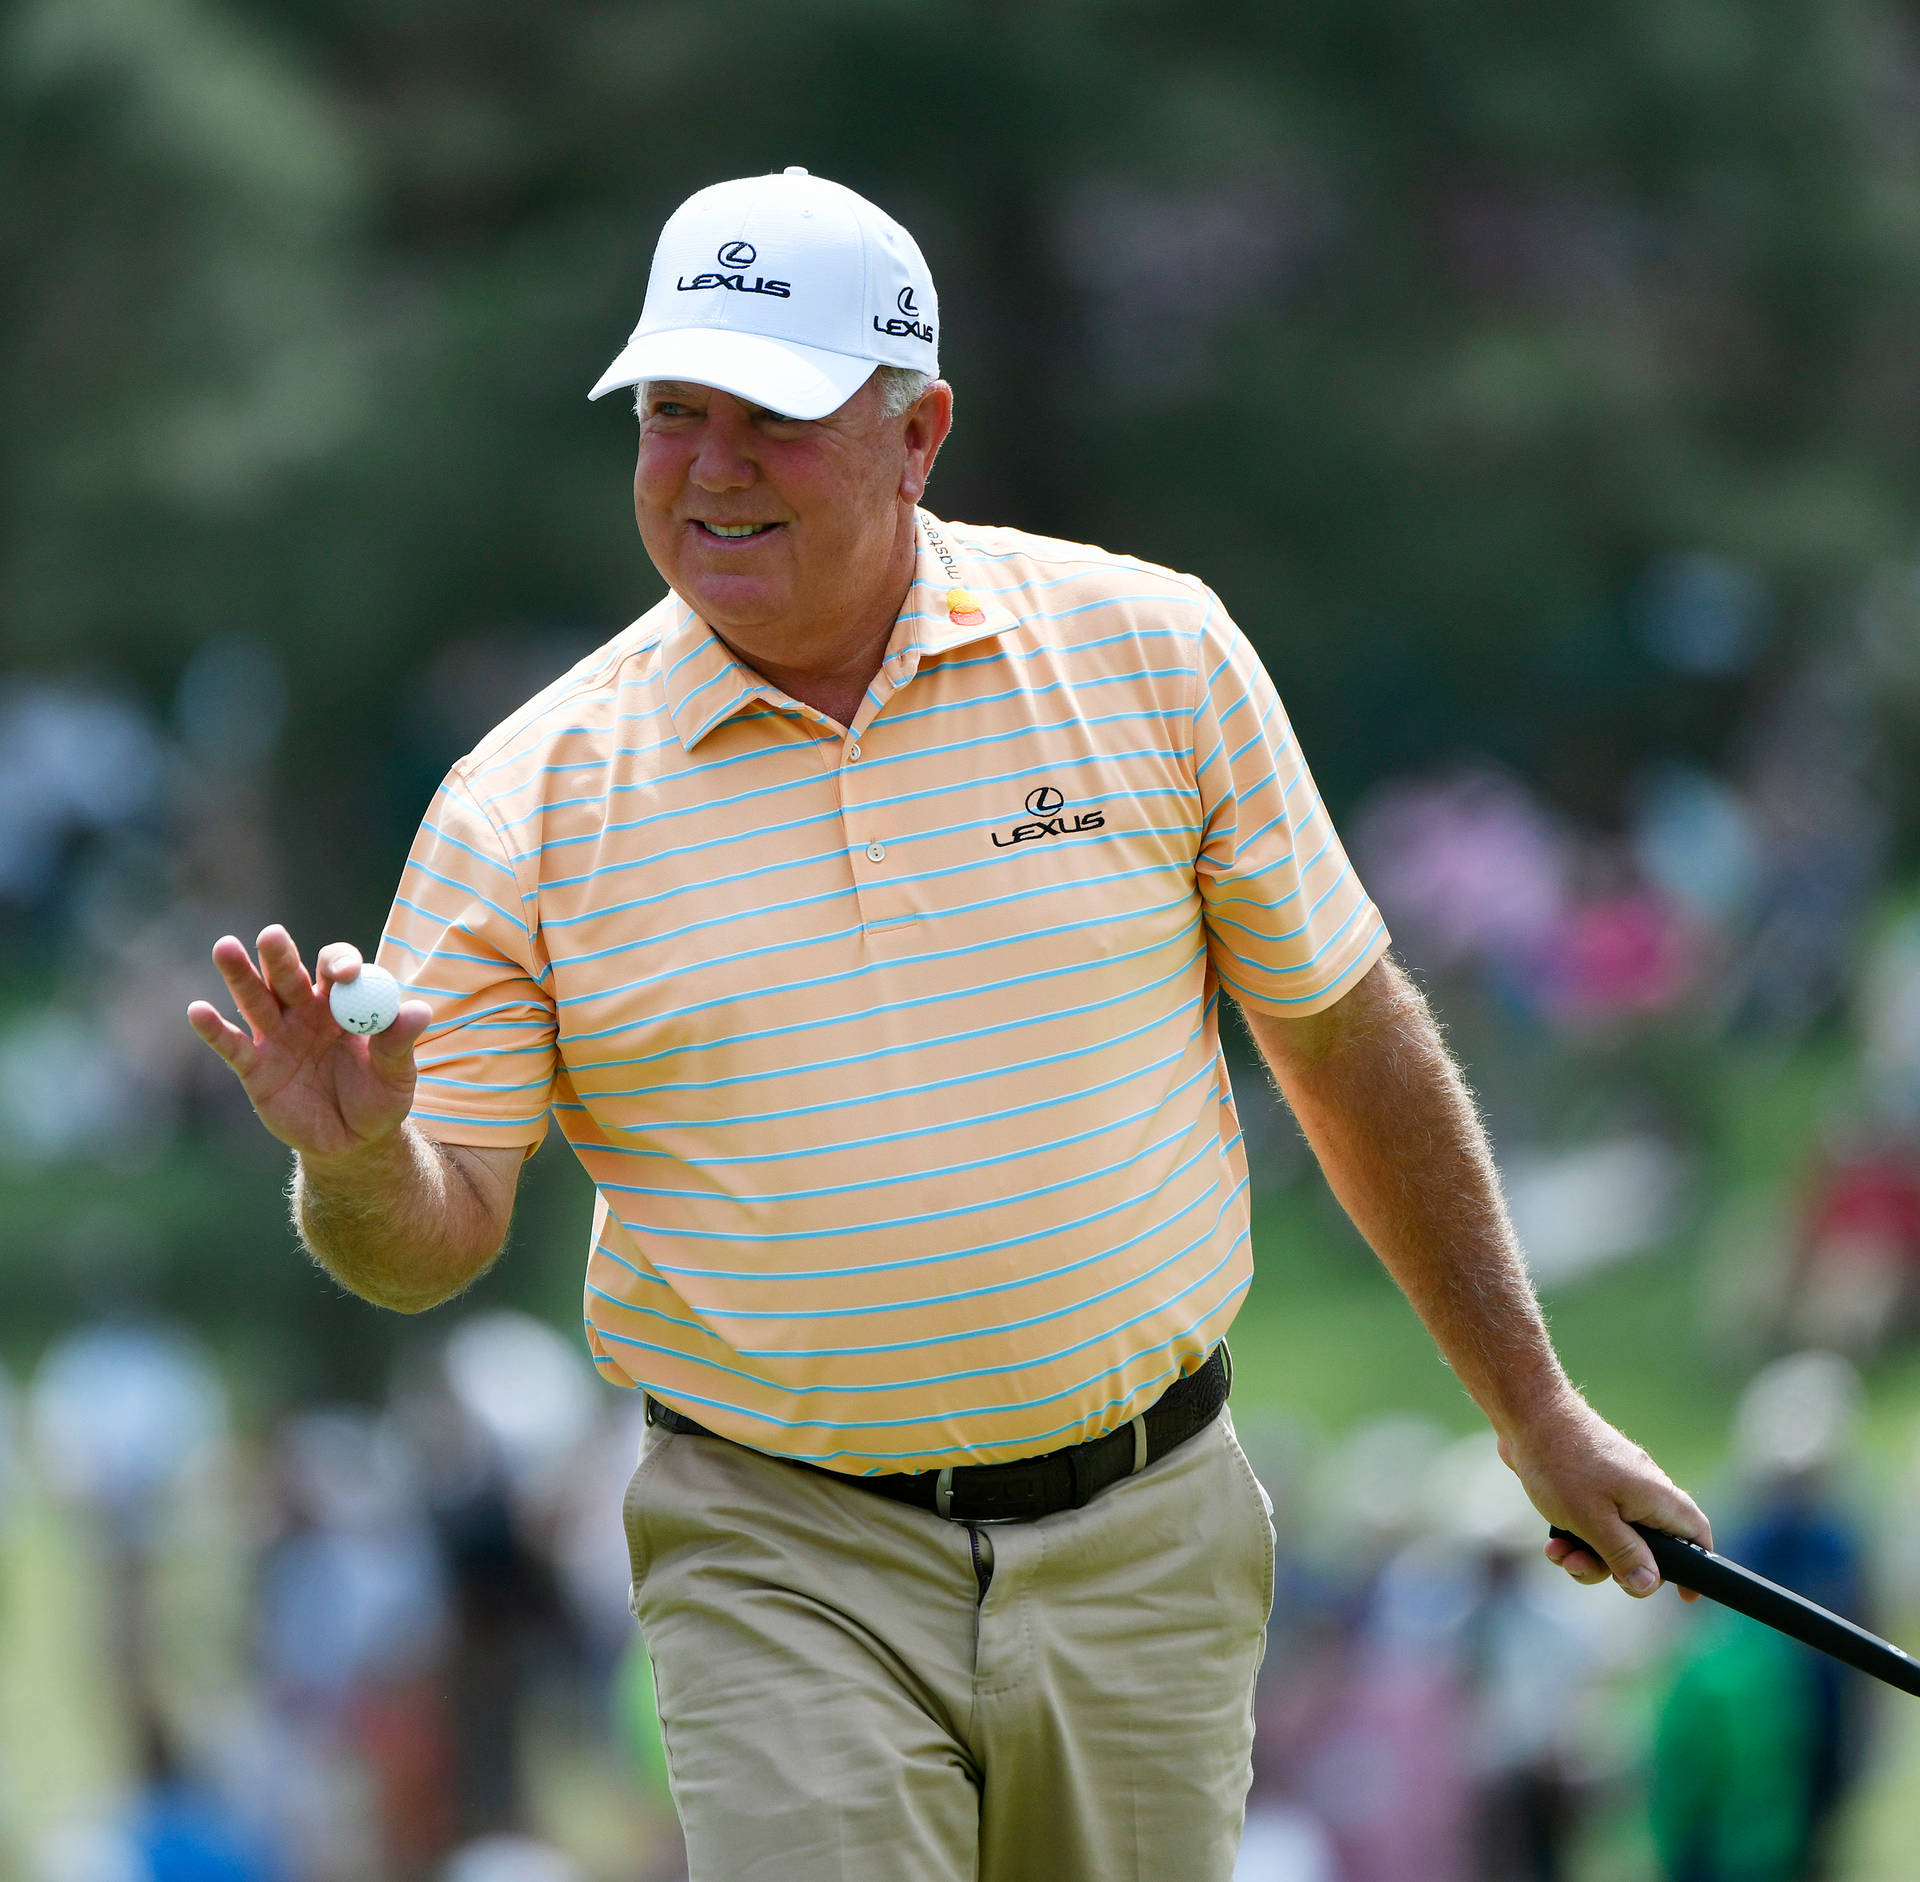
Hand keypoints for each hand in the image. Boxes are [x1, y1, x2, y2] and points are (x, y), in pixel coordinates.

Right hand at [187, 927, 433, 1161]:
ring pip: (255, 999)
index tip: (344, 974)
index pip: (336, 970)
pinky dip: (214, 1029)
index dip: (339, 965)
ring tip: (225, 947)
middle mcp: (305, 1011)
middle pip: (289, 975)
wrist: (353, 1142)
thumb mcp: (397, 1074)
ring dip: (240, 975)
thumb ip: (400, 1042)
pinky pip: (232, 1045)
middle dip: (280, 956)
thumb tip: (419, 1010)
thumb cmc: (379, 1098)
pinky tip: (198, 1011)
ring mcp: (276, 1036)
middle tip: (271, 936)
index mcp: (343, 1003)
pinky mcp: (254, 1067)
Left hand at [1498, 1394, 1711, 1600]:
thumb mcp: (1593, 1520)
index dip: (1696, 1567)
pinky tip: (1552, 1543)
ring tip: (1559, 1554)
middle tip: (1584, 1567)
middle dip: (1616, 1568)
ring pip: (1614, 1540)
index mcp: (1657, 1496)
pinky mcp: (1590, 1485)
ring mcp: (1616, 1487)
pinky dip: (1576, 1537)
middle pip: (1647, 1548)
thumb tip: (1650, 1585)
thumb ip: (1624, 1555)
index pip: (1696, 1534)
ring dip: (1588, 1556)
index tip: (1684, 1596)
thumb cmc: (1562, 1464)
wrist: (1526, 1414)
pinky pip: (1593, 1524)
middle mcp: (1643, 1491)